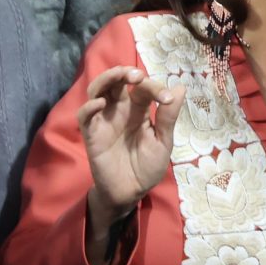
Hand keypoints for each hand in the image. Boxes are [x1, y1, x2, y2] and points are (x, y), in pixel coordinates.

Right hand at [79, 65, 182, 243]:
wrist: (130, 192)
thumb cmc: (146, 167)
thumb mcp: (162, 142)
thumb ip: (168, 117)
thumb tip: (180, 87)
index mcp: (138, 110)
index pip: (142, 88)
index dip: (154, 88)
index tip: (166, 99)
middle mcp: (119, 110)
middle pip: (116, 81)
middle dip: (125, 72)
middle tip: (137, 75)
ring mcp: (104, 120)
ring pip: (98, 89)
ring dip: (107, 78)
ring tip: (121, 77)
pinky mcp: (92, 134)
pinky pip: (84, 116)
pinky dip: (90, 107)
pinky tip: (101, 103)